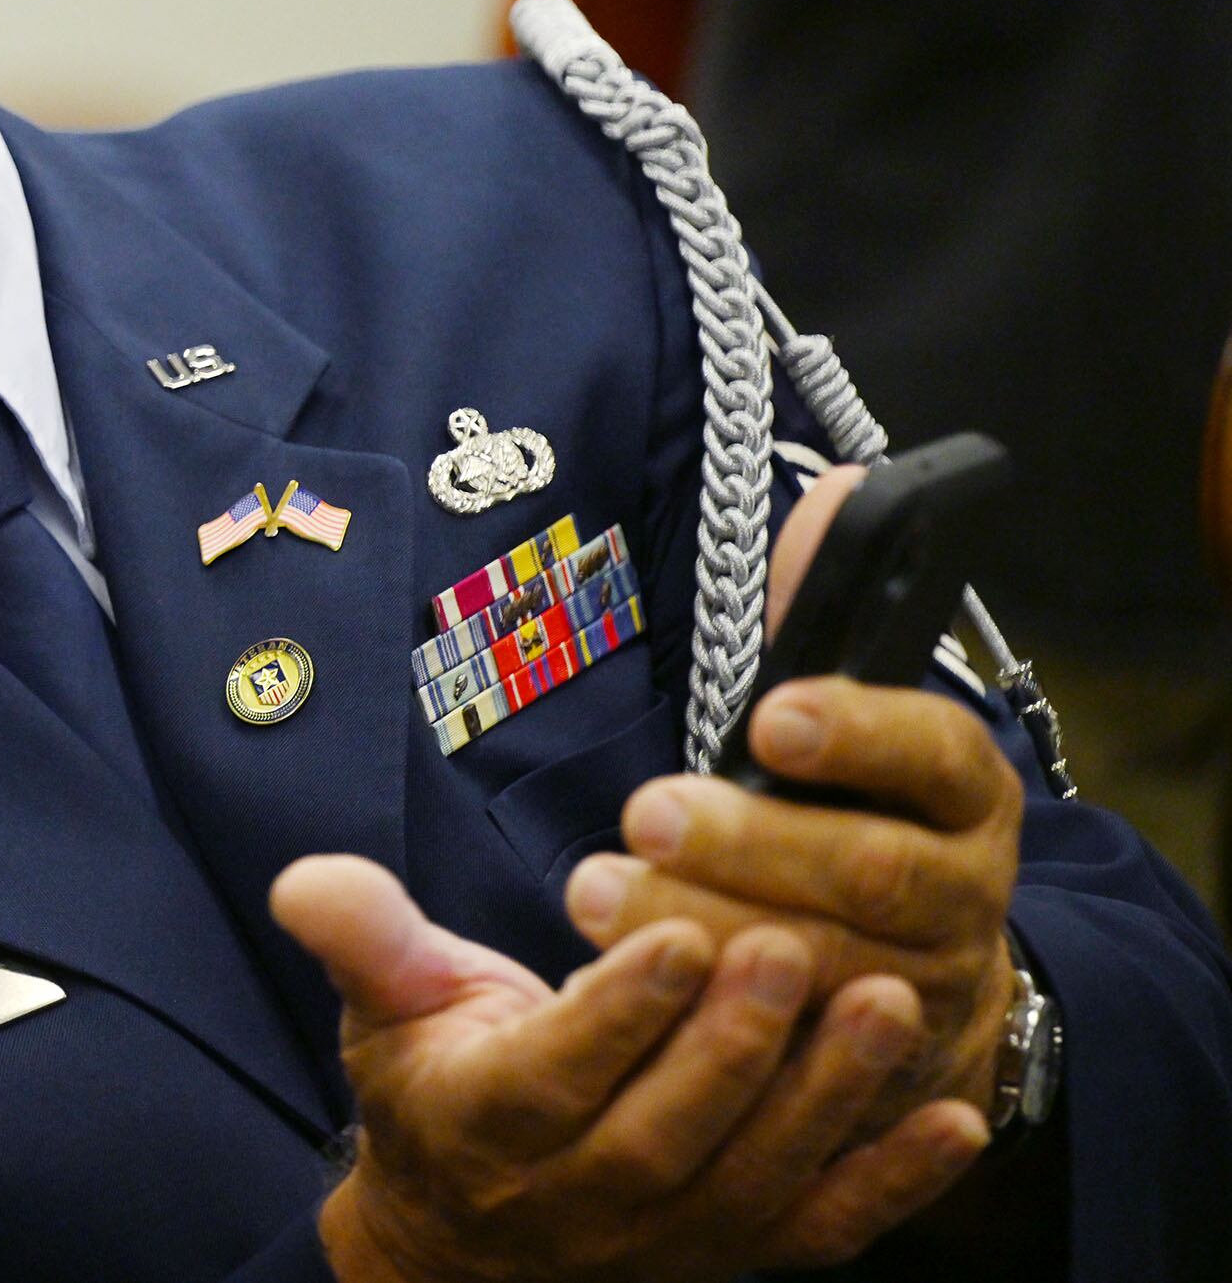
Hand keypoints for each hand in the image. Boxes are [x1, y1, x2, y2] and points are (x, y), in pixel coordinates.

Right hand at [271, 855, 988, 1281]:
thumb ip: (365, 937)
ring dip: (827, 1097)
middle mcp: (577, 1201)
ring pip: (755, 1179)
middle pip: (667, 1132)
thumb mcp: (385, 1009)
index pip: (555, 1075)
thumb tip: (306, 879)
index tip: (669, 936)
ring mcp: (668, 1240)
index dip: (616, 1016)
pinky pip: (825, 1230)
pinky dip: (894, 1186)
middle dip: (734, 1044)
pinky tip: (957, 1121)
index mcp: (486, 1126)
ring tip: (885, 1000)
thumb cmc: (434, 1089)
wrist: (463, 1239)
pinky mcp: (738, 1253)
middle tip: (788, 944)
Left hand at [565, 467, 1026, 1131]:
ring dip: (706, 929)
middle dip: (751, 844)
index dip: (856, 731)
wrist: (904, 978)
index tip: (769, 716)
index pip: (930, 748)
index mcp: (958, 787)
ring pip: (823, 968)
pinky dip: (715, 1029)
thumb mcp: (839, 716)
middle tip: (641, 817)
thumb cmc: (841, 815)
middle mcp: (964, 889)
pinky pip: (796, 1060)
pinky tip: (630, 1001)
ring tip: (595, 896)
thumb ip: (820, 612)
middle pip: (870, 873)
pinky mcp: (872, 1074)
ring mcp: (925, 988)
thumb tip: (845, 485)